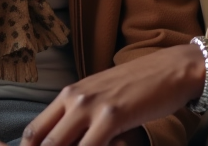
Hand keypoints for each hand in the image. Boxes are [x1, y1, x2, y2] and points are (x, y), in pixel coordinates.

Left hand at [21, 44, 204, 145]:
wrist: (172, 68)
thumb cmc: (140, 86)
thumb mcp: (102, 96)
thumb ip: (82, 117)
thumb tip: (67, 141)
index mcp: (69, 94)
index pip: (34, 131)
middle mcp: (74, 98)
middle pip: (42, 142)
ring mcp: (92, 106)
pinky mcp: (112, 116)